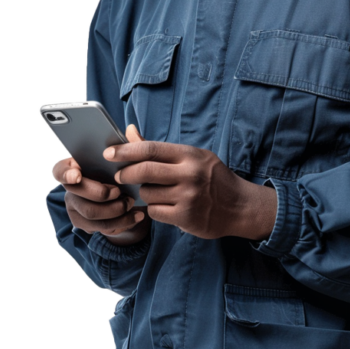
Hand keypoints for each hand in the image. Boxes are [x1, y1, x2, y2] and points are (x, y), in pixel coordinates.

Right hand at [51, 124, 150, 245]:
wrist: (130, 201)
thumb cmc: (122, 173)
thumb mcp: (127, 160)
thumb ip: (129, 146)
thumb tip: (132, 129)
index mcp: (75, 167)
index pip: (59, 170)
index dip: (66, 173)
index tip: (78, 174)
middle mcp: (72, 188)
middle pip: (77, 193)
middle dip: (100, 193)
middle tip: (119, 192)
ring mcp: (76, 207)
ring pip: (90, 213)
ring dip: (114, 209)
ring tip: (131, 203)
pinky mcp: (85, 225)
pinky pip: (101, 228)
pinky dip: (122, 222)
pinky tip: (136, 216)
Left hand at [104, 130, 277, 240]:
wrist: (240, 206)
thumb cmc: (212, 178)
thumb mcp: (192, 157)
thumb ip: (159, 148)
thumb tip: (129, 131)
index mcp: (190, 155)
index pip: (151, 149)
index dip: (125, 150)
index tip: (109, 153)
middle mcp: (190, 174)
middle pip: (144, 171)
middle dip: (126, 173)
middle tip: (120, 176)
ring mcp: (188, 197)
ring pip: (148, 193)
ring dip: (145, 193)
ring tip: (157, 192)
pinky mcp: (186, 217)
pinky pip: (155, 211)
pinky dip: (154, 209)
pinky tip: (165, 206)